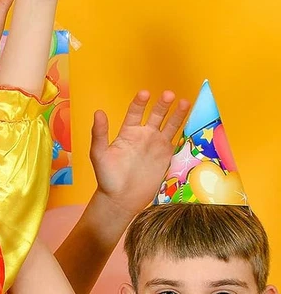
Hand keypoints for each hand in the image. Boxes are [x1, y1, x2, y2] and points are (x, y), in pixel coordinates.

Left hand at [90, 90, 190, 219]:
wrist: (121, 199)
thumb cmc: (107, 178)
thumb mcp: (99, 154)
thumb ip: (99, 134)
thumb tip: (98, 112)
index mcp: (128, 133)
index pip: (135, 112)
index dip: (140, 102)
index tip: (145, 93)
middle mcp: (145, 136)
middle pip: (157, 114)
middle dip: (163, 104)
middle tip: (169, 95)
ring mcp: (158, 145)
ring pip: (171, 125)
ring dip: (178, 114)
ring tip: (184, 102)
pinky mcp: (168, 157)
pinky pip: (179, 142)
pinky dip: (186, 132)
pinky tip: (194, 122)